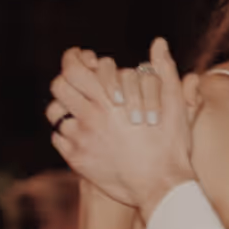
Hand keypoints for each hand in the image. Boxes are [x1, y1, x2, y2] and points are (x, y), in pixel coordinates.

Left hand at [47, 39, 195, 218]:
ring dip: (64, 102)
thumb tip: (159, 42)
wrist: (161, 186)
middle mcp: (90, 118)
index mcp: (110, 100)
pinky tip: (79, 127)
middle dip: (65, 75)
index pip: (75, 69)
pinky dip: (65, 128)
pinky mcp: (77, 159)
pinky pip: (58, 136)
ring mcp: (81, 140)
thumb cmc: (170, 144)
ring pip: (55, 111)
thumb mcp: (174, 103)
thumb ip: (164, 69)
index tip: (79, 55)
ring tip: (76, 101)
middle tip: (74, 74)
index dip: (74, 57)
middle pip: (60, 86)